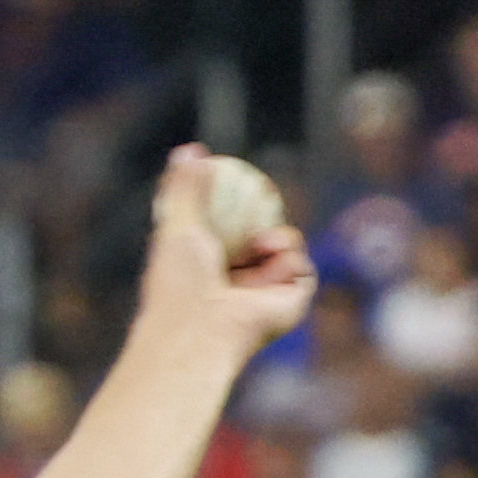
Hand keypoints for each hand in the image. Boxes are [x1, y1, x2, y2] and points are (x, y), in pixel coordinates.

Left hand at [141, 145, 314, 363]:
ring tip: (260, 242)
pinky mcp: (290, 302)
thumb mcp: (176, 224)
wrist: (201, 328)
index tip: (239, 180)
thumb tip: (190, 150)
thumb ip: (185, 187)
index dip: (234, 207)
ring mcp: (263, 294)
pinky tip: (271, 260)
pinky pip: (301, 266)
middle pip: (260, 238)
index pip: (224, 231)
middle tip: (266, 191)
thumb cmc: (180, 280)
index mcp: (204, 268)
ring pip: (286, 247)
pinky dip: (289, 257)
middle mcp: (235, 283)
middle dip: (266, 219)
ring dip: (280, 237)